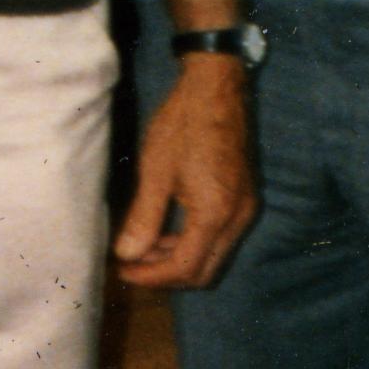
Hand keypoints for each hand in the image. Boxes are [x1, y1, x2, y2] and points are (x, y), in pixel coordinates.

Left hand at [115, 57, 257, 288]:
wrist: (215, 90)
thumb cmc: (183, 125)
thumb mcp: (155, 172)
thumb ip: (143, 218)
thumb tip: (127, 254)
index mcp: (216, 213)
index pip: (186, 268)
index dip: (153, 277)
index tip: (123, 271)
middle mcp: (239, 218)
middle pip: (205, 271)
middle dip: (166, 274)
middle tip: (131, 264)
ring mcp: (245, 209)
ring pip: (213, 255)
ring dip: (178, 258)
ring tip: (141, 245)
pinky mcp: (243, 199)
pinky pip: (220, 237)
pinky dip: (192, 241)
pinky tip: (165, 229)